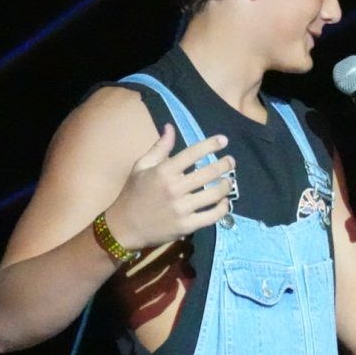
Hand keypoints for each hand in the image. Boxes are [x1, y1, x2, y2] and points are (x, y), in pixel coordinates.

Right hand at [104, 125, 235, 250]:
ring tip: (230, 181)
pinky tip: (224, 202)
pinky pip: (212, 216)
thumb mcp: (141, 167)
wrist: (124, 227)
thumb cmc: (133, 194)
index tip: (224, 140)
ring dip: (226, 185)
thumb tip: (170, 127)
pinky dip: (223, 208)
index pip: (193, 153)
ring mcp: (182, 208)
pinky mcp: (187, 226)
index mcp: (164, 171)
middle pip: (209, 173)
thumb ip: (159, 148)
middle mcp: (175, 188)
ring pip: (214, 194)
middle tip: (231, 162)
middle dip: (225, 165)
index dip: (211, 145)